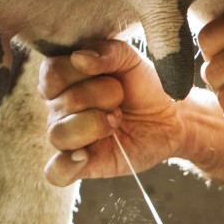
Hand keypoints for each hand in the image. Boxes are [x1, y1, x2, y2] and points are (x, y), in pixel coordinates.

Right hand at [39, 40, 181, 185]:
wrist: (172, 118)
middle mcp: (60, 109)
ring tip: (116, 123)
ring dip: (92, 125)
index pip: (51, 74)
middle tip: (120, 103)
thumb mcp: (130, 59)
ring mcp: (70, 138)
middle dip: (100, 98)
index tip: (110, 76)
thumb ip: (107, 51)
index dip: (80, 74)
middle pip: (61, 103)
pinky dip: (64, 166)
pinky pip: (55, 172)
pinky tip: (84, 156)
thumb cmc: (145, 86)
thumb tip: (79, 58)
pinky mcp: (83, 165)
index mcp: (64, 80)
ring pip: (57, 134)